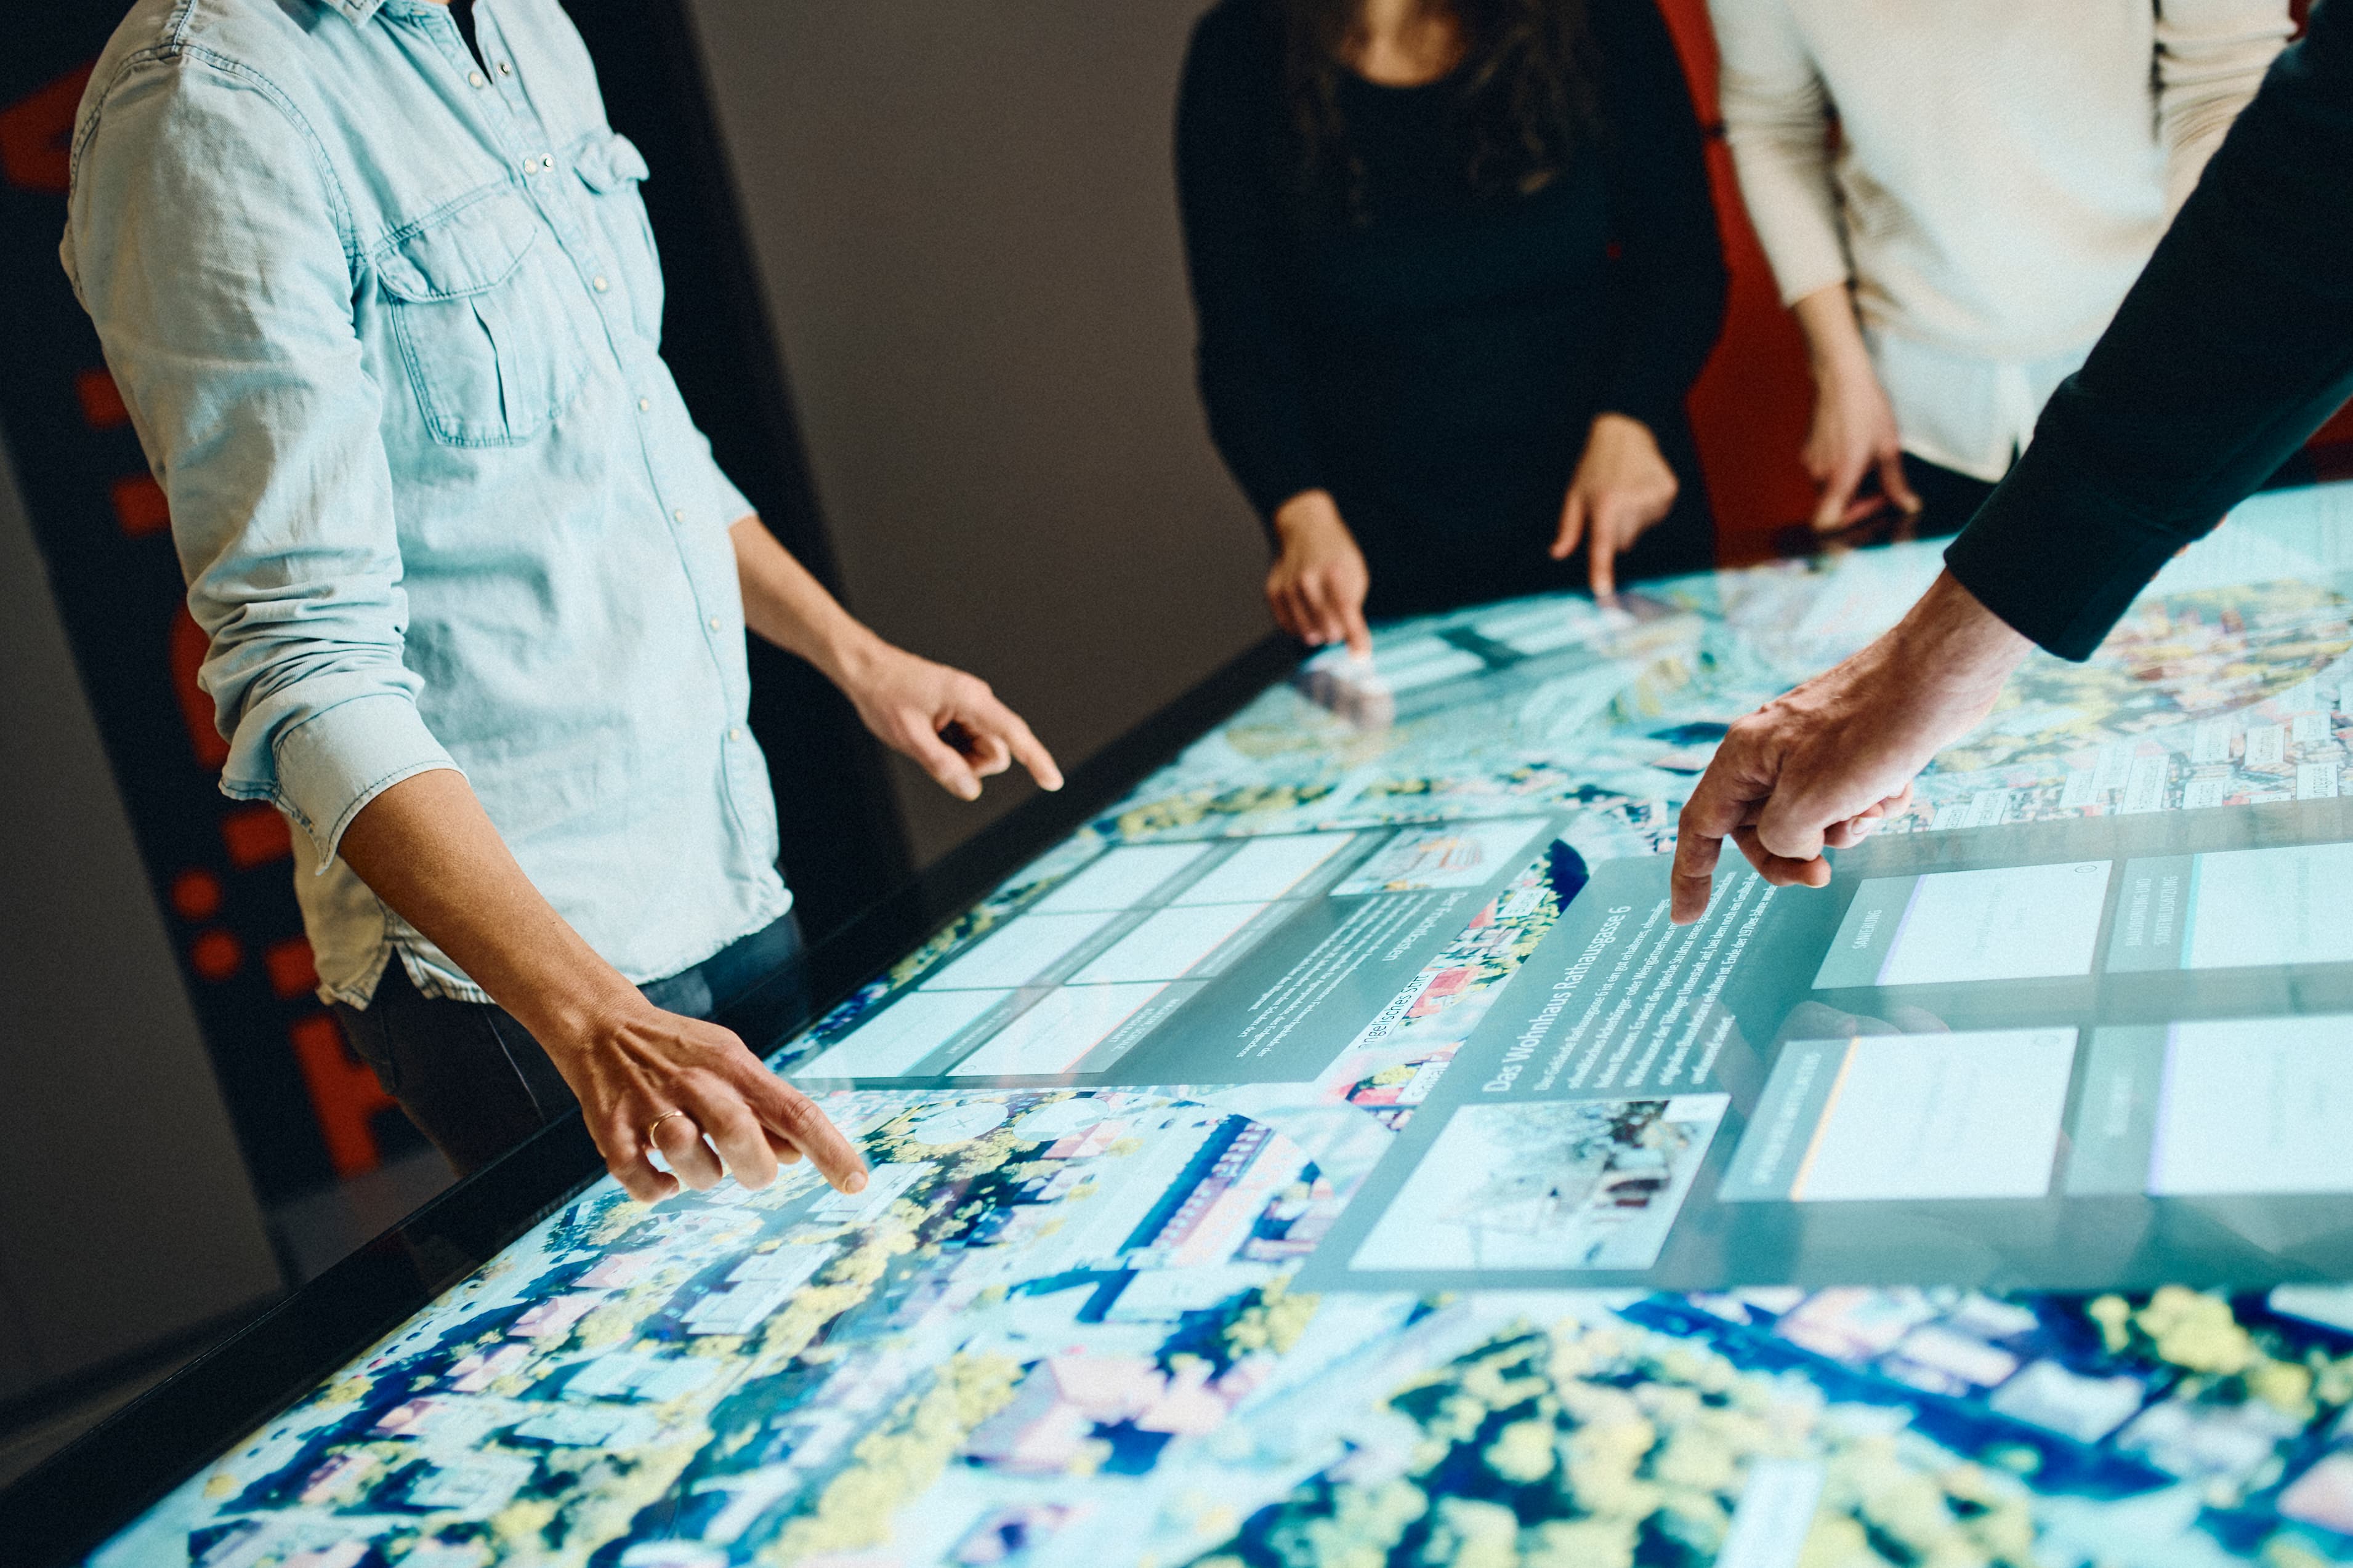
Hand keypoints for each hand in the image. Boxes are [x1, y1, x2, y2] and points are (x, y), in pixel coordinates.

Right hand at [541, 993, 869, 1203]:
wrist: (603, 1027)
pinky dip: (659, 1192)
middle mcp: (697, 1082)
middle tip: (747, 1167)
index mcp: (735, 1066)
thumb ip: (765, 1106)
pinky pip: (645, 1185)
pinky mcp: (611, 1130)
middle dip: (756, 1170)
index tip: (858, 1185)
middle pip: (744, 1139)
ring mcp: (651, 1106)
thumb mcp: (731, 1062)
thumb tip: (799, 1154)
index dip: (831, 1150)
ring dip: (702, 1177)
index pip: (795, 1111)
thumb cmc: (683, 1054)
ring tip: (692, 1153)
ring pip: (696, 1169)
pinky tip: (662, 1178)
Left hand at [840, 642, 1062, 801]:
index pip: (1013, 734)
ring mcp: (970, 706)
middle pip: (995, 751)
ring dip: (958, 757)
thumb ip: (942, 766)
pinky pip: (969, 742)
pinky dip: (952, 748)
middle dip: (969, 765)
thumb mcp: (909, 737)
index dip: (1035, 760)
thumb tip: (971, 791)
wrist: (867, 670)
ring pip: (983, 750)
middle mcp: (977, 699)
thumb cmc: (884, 694)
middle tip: (932, 752)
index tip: (1053, 781)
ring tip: (926, 738)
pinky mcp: (962, 712)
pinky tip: (928, 734)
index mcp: (969, 698)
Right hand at [1268, 490, 1372, 656]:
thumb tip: (1357, 652)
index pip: (1346, 611)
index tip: (1361, 657)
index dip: (1356, 637)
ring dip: (1320, 630)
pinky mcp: (1273, 593)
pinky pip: (1289, 627)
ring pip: (1307, 633)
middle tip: (1339, 615)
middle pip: (1328, 629)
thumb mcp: (1356, 574)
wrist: (1305, 528)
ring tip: (1323, 612)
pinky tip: (1306, 610)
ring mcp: (1288, 586)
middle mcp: (1308, 579)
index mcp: (1334, 571)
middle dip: (1338, 631)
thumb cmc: (1337, 556)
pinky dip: (1301, 626)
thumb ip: (1354, 610)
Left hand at [1551, 414, 1677, 596]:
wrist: (1626, 431)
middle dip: (1614, 531)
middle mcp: (1631, 502)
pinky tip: (1641, 488)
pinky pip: (1656, 517)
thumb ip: (1568, 527)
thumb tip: (1557, 553)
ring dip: (1632, 519)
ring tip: (1626, 491)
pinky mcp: (1668, 492)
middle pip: (1623, 542)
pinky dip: (1648, 510)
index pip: (1603, 544)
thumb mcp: (1575, 494)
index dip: (1602, 570)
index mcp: (1605, 503)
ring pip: (1640, 530)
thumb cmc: (1594, 466)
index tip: (1602, 592)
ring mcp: (1653, 497)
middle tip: (1610, 504)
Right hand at [1669, 572, 2031, 922]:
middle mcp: (1769, 751)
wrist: (1938, 676)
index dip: (1689, 875)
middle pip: (1760, 830)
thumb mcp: (1810, 802)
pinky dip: (1869, 805)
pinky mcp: (1849, 749)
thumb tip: (1797, 847)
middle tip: (1823, 876)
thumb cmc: (1871, 731)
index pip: (1701, 826)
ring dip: (1842, 827)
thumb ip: (1782, 840)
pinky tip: (1894, 788)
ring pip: (1809, 818)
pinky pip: (1845, 798)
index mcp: (1744, 758)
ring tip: (1872, 805)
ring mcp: (1810, 749)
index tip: (1685, 918)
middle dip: (1794, 855)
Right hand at [1793, 285, 1919, 531]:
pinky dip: (1839, 470)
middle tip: (1882, 482)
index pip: (1828, 523)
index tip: (1875, 501)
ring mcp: (1811, 463)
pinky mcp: (1808, 452)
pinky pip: (1823, 473)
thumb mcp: (1888, 446)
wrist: (1839, 375)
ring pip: (1829, 489)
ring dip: (1849, 484)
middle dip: (1858, 500)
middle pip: (1834, 506)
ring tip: (1869, 459)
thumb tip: (1909, 506)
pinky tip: (1855, 447)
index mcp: (1840, 476)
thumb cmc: (1865, 408)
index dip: (1852, 521)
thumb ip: (1896, 482)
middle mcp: (1820, 474)